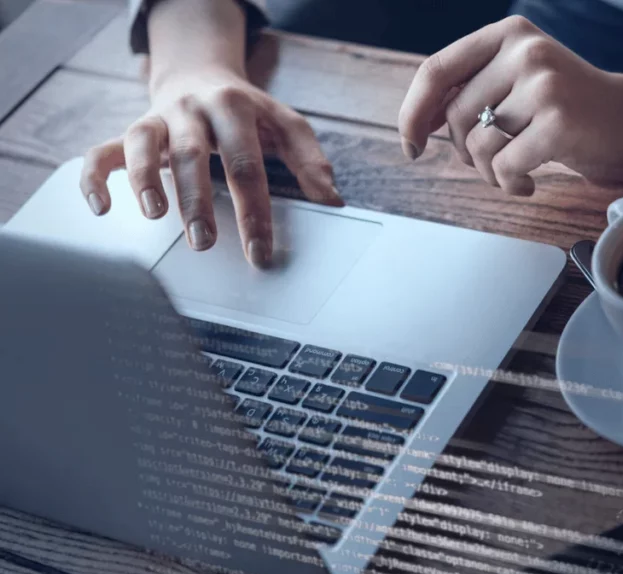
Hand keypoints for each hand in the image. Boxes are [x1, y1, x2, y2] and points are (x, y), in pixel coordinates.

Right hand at [80, 67, 341, 267]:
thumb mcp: (286, 126)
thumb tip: (334, 202)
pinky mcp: (129, 132)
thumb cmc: (249, 114)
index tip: (260, 253)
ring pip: (143, 146)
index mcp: (235, 109)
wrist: (201, 76)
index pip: (246, 165)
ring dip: (145, 181)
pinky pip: (102, 152)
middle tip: (205, 243)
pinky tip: (103, 209)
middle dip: (198, 202)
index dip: (254, 211)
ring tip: (155, 215)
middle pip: (193, 156)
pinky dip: (94, 177)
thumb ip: (310, 161)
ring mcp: (157, 120)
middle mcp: (192, 110)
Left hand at [398, 16, 622, 196]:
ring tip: (516, 173)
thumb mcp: (521, 83)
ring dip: (490, 174)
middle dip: (465, 154)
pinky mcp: (557, 121)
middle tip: (495, 163)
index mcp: (508, 35)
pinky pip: (504, 166)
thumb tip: (415, 125)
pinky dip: (510, 185)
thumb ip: (474, 91)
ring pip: (477, 145)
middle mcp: (524, 51)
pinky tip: (530, 183)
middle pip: (455, 117)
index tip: (411, 145)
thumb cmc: (573, 110)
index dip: (414, 113)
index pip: (436, 71)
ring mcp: (542, 84)